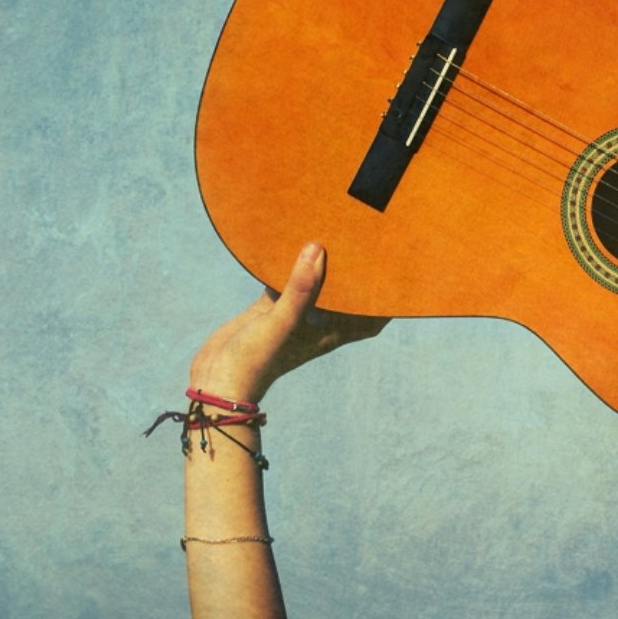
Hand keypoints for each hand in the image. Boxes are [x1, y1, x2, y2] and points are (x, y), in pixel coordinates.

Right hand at [188, 242, 389, 406]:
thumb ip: (301, 288)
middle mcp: (317, 323)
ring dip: (323, 267)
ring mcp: (292, 316)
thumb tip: (319, 248)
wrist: (217, 383)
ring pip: (315, 286)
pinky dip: (289, 266)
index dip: (389, 300)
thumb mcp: (281, 321)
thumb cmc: (254, 361)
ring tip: (332, 235)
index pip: (372, 317)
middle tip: (369, 243)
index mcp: (332, 332)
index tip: (400, 273)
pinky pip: (285, 282)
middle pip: (348, 296)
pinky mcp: (269, 310)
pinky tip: (288, 243)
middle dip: (358, 275)